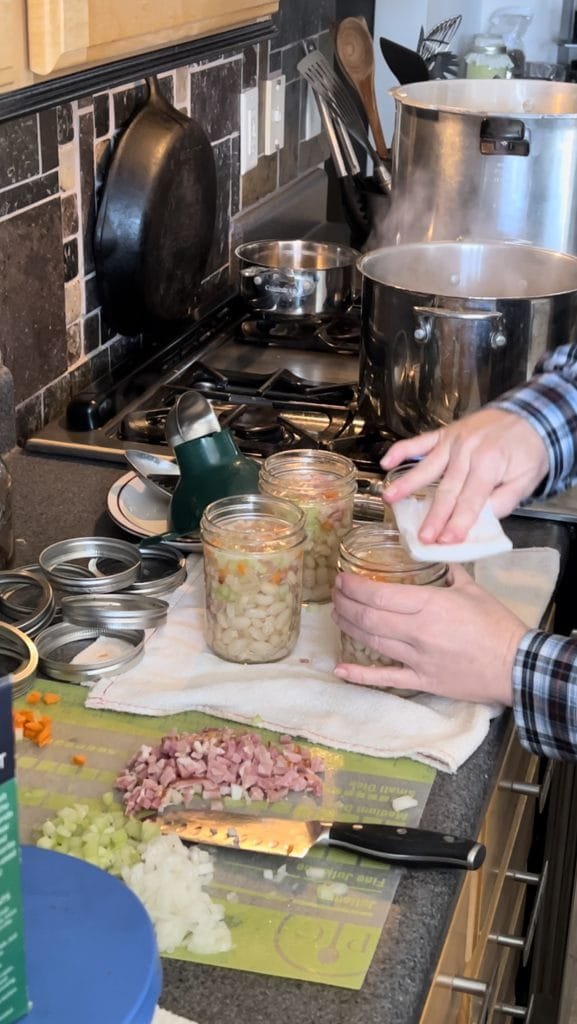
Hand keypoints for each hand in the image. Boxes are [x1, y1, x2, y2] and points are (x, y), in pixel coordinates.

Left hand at [332, 566, 527, 703]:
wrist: (516, 665)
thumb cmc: (497, 625)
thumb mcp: (472, 589)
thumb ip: (448, 570)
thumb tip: (433, 555)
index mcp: (429, 605)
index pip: (380, 594)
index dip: (354, 586)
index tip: (342, 579)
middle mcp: (417, 631)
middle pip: (368, 617)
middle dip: (345, 604)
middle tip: (334, 594)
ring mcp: (417, 658)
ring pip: (372, 642)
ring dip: (348, 627)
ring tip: (336, 615)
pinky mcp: (421, 681)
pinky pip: (385, 678)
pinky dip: (360, 675)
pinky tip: (340, 668)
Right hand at [380, 408, 548, 543]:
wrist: (529, 416)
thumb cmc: (527, 451)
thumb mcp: (526, 480)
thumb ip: (503, 501)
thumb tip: (478, 522)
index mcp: (490, 463)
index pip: (471, 500)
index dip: (458, 522)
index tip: (447, 541)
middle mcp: (468, 451)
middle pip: (447, 489)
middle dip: (434, 516)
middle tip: (422, 537)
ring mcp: (453, 441)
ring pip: (427, 467)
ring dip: (407, 484)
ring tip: (390, 499)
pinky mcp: (445, 433)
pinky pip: (419, 441)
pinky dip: (401, 450)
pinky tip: (386, 463)